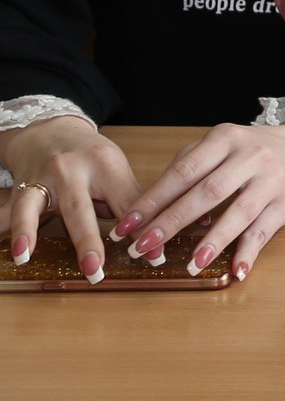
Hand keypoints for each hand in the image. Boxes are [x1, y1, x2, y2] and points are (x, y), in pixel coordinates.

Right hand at [5, 117, 138, 279]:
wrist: (52, 130)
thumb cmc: (92, 156)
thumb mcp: (116, 171)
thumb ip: (129, 204)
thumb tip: (153, 242)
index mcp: (106, 165)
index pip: (126, 203)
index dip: (140, 231)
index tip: (154, 258)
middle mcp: (71, 170)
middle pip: (79, 207)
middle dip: (87, 240)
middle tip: (95, 270)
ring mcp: (41, 178)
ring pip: (32, 205)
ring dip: (27, 230)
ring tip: (24, 256)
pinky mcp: (19, 187)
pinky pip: (8, 210)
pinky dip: (5, 228)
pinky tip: (10, 249)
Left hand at [116, 119, 284, 281]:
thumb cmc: (250, 152)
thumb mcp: (219, 147)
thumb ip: (187, 169)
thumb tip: (151, 208)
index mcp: (225, 139)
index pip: (183, 171)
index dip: (153, 200)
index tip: (126, 226)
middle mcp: (250, 156)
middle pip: (207, 192)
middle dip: (172, 222)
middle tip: (143, 247)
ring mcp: (271, 180)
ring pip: (239, 212)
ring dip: (213, 241)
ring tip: (190, 265)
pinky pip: (266, 230)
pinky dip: (250, 252)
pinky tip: (236, 270)